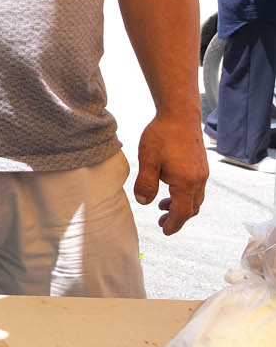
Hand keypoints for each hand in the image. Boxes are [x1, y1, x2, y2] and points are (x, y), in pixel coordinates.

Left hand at [133, 114, 207, 234]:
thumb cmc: (162, 136)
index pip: (181, 212)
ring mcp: (202, 172)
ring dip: (181, 206)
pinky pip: (196, 188)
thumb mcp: (147, 161)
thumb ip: (146, 184)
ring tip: (163, 207)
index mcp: (186, 183)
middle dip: (178, 219)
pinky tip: (170, 187)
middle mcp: (199, 180)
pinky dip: (185, 195)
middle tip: (163, 224)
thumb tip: (143, 202)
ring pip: (195, 198)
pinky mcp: (201, 165)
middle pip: (191, 208)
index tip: (165, 232)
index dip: (173, 224)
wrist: (180, 115)